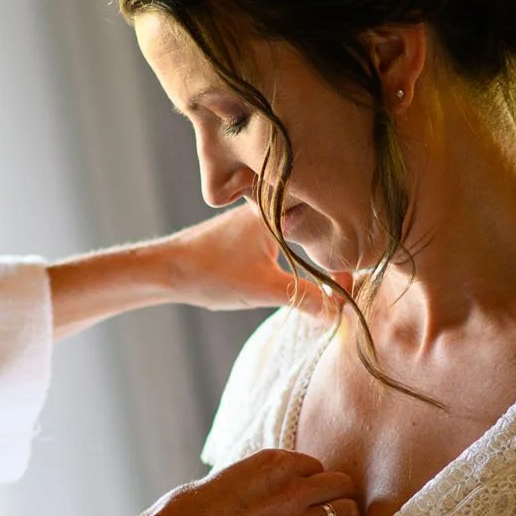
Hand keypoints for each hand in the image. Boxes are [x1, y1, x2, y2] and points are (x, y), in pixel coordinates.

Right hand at [118, 448, 359, 515]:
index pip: (316, 465)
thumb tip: (264, 490)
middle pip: (340, 484)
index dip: (311, 484)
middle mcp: (289, 488)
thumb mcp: (223, 479)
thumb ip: (254, 481)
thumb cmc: (183, 515)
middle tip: (323, 515)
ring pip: (347, 514)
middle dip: (334, 498)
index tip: (301, 499)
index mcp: (270, 463)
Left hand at [158, 205, 339, 315]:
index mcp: (277, 210)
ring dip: (314, 255)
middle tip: (346, 283)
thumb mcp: (265, 289)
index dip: (343, 257)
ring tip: (330, 280)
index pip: (326, 227)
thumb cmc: (211, 273)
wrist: (167, 270)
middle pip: (317, 227)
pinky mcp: (248, 228)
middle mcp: (270, 205)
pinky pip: (285, 236)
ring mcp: (258, 215)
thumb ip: (306, 298)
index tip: (349, 286)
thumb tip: (338, 310)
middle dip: (333, 254)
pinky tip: (302, 272)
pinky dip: (297, 253)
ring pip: (300, 232)